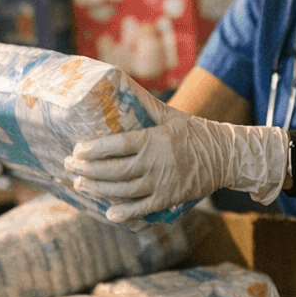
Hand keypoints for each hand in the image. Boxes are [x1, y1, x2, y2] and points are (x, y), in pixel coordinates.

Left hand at [63, 113, 288, 222]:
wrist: (226, 156)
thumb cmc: (195, 131)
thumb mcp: (170, 115)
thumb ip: (145, 104)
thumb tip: (121, 83)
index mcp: (154, 139)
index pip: (118, 145)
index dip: (95, 149)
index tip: (77, 149)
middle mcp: (156, 163)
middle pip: (115, 170)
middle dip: (88, 170)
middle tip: (69, 166)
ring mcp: (162, 183)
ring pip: (124, 191)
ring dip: (99, 190)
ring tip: (80, 185)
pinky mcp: (169, 199)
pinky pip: (144, 208)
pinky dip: (126, 213)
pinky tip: (109, 213)